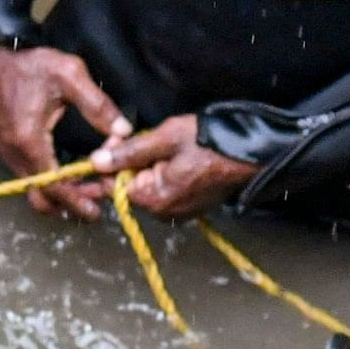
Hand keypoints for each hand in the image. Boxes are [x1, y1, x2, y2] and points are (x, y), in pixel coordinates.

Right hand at [0, 43, 122, 220]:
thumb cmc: (33, 62)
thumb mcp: (70, 76)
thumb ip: (98, 105)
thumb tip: (124, 131)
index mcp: (29, 139)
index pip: (53, 184)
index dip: (76, 200)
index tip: (95, 211)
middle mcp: (13, 152)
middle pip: (40, 194)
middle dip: (68, 203)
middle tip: (95, 205)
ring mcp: (6, 150)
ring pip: (31, 187)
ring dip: (58, 194)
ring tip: (86, 193)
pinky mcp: (5, 146)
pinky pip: (26, 176)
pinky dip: (46, 183)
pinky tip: (65, 178)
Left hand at [93, 115, 258, 219]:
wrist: (253, 153)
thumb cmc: (212, 143)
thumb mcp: (165, 138)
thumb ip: (128, 152)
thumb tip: (96, 161)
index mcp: (154, 199)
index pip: (113, 185)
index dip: (111, 160)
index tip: (117, 140)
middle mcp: (164, 212)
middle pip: (130, 185)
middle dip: (129, 161)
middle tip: (142, 136)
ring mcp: (179, 212)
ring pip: (147, 185)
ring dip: (147, 165)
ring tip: (164, 144)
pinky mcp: (190, 206)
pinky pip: (165, 189)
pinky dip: (164, 172)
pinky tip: (176, 156)